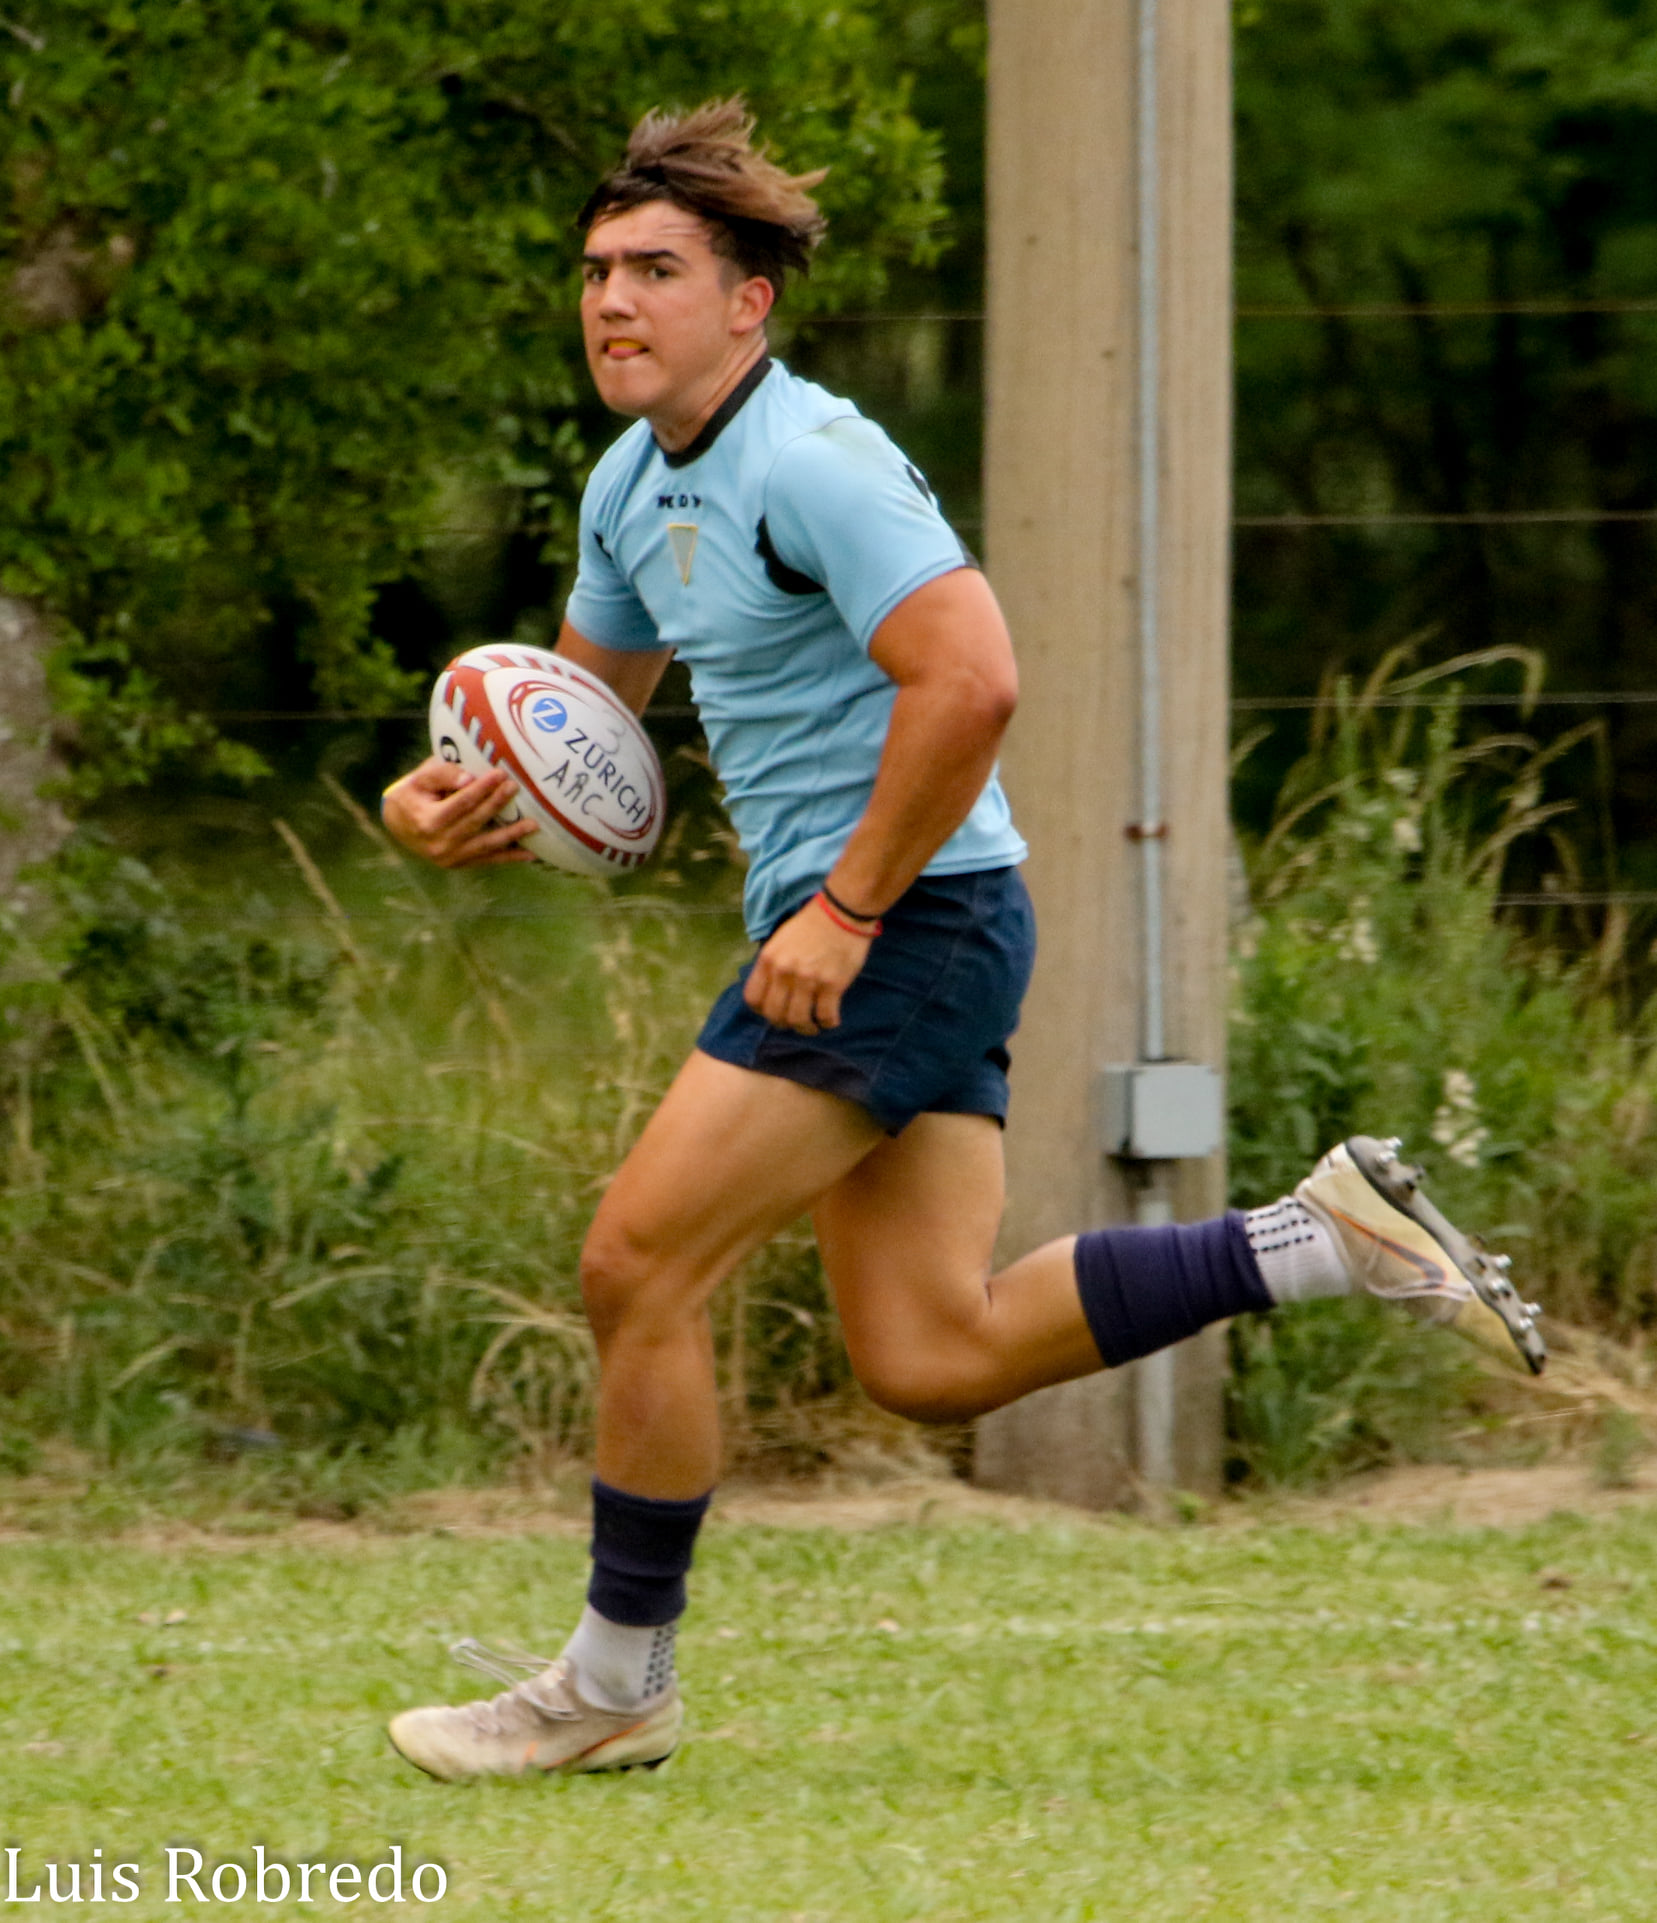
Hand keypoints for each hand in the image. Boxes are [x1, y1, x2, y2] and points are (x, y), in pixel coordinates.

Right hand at [380, 757, 536, 868]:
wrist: (399, 825)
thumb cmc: (413, 795)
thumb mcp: (419, 779)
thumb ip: (443, 774)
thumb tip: (470, 778)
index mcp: (425, 821)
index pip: (459, 803)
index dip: (481, 789)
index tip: (500, 774)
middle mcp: (438, 844)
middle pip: (474, 822)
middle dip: (497, 804)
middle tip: (516, 787)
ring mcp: (449, 858)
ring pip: (485, 845)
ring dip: (511, 835)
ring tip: (533, 825)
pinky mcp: (459, 864)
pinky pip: (488, 860)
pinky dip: (510, 857)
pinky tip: (531, 853)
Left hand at [744, 896, 873, 1034]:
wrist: (842, 912)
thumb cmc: (812, 924)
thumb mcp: (780, 940)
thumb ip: (773, 965)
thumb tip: (771, 990)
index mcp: (768, 960)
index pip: (753, 998)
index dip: (761, 1011)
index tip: (773, 1012)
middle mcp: (784, 972)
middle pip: (774, 1014)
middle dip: (783, 1023)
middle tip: (794, 1022)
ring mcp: (809, 980)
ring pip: (799, 1020)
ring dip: (806, 1029)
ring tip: (813, 1026)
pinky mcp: (833, 985)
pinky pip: (826, 1016)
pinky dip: (828, 1023)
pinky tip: (831, 1021)